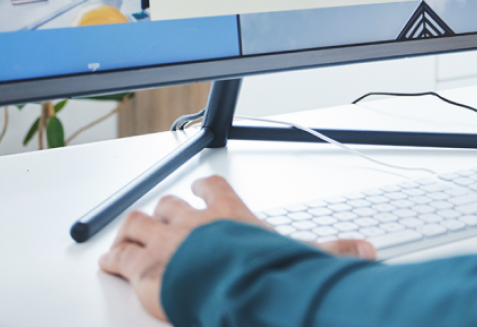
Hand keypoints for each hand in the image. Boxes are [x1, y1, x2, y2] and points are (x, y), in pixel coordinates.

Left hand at [99, 176, 375, 320]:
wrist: (226, 285)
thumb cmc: (259, 269)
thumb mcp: (304, 257)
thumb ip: (333, 252)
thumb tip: (366, 252)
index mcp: (227, 215)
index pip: (213, 190)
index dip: (206, 190)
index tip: (204, 190)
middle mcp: (193, 222)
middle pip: (171, 203)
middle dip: (166, 209)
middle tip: (165, 217)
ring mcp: (164, 241)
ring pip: (138, 221)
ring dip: (132, 227)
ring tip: (128, 234)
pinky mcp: (142, 267)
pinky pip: (120, 255)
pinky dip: (113, 257)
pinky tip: (109, 262)